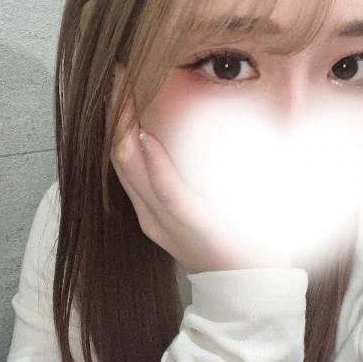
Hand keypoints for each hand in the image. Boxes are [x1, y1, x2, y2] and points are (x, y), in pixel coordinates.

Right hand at [110, 67, 292, 274]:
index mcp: (153, 206)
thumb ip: (194, 181)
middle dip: (113, 113)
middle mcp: (150, 211)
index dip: (118, 120)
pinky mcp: (186, 222)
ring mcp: (164, 218)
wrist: (249, 288)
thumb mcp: (208, 206)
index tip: (119, 82)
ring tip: (120, 90)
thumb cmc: (235, 244)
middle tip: (114, 73)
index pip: (127, 155)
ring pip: (130, 166)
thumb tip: (194, 146)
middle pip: (119, 154)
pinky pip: (164, 189)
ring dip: (122, 126)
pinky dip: (152, 163)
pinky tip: (145, 137)